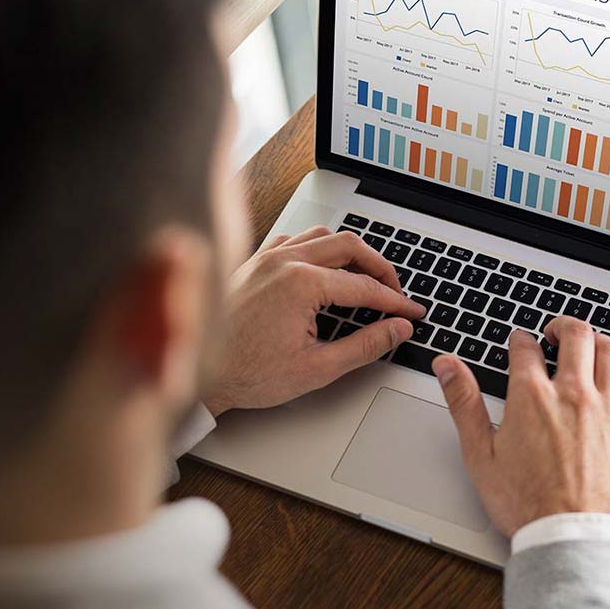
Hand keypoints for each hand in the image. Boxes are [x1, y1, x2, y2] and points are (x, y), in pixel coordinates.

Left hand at [203, 226, 426, 415]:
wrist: (198, 372)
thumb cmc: (246, 372)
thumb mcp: (317, 367)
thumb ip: (365, 345)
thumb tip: (396, 330)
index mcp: (301, 283)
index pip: (364, 287)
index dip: (395, 302)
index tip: (411, 313)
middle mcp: (283, 261)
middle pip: (350, 246)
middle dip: (380, 268)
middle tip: (394, 293)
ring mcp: (265, 257)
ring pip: (322, 236)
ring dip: (349, 252)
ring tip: (365, 277)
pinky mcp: (253, 262)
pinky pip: (293, 240)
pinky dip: (316, 248)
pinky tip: (322, 267)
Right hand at [431, 317, 609, 535]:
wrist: (570, 536)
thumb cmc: (526, 503)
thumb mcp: (480, 454)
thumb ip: (463, 403)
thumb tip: (447, 367)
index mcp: (532, 398)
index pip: (525, 349)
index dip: (519, 341)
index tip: (518, 344)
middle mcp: (573, 395)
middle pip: (575, 337)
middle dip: (562, 327)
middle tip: (554, 332)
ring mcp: (608, 411)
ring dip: (599, 340)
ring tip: (589, 343)